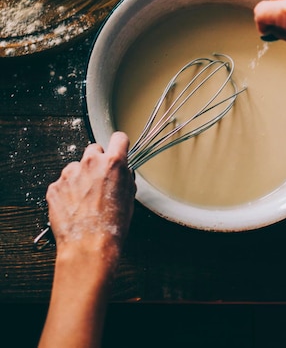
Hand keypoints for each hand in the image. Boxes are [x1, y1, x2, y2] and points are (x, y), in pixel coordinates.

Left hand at [46, 131, 135, 269]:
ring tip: (85, 199)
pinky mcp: (55, 186)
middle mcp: (90, 163)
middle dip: (97, 161)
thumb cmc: (111, 227)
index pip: (118, 138)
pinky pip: (63, 182)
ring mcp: (70, 174)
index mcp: (113, 163)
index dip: (119, 145)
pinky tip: (74, 207)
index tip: (118, 150)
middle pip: (94, 149)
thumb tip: (122, 172)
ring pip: (76, 166)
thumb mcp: (129, 198)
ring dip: (80, 177)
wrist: (88, 246)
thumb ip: (125, 178)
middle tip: (99, 180)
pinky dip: (67, 192)